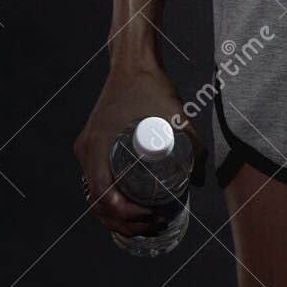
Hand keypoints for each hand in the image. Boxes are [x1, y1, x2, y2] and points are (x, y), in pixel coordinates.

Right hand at [73, 63, 207, 239]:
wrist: (133, 62)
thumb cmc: (151, 86)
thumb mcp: (175, 115)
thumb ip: (193, 146)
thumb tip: (200, 181)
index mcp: (97, 147)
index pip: (104, 197)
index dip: (126, 216)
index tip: (151, 216)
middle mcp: (86, 151)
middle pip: (97, 203)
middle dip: (124, 223)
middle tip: (154, 224)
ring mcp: (87, 149)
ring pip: (94, 195)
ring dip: (116, 216)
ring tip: (146, 222)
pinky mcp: (93, 145)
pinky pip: (96, 181)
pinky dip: (108, 200)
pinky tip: (127, 210)